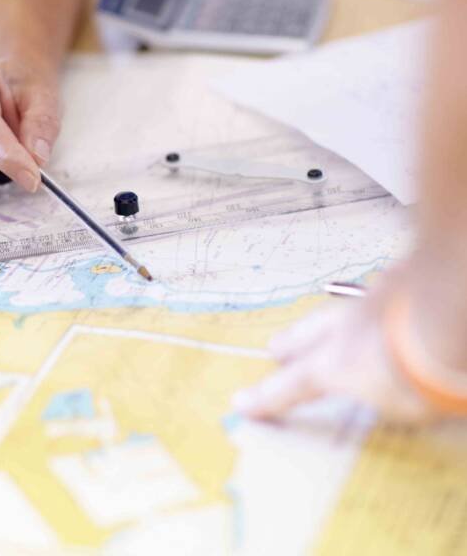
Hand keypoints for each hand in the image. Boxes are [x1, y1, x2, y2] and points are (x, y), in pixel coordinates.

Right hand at [232, 271, 438, 423]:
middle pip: (302, 335)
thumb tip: (388, 397)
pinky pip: (378, 289)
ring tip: (326, 322)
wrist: (448, 313)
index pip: (288, 388)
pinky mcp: (398, 279)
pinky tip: (385, 294)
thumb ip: (388, 402)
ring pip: (335, 310)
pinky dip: (377, 298)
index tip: (242, 403)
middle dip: (288, 345)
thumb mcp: (405, 408)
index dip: (264, 398)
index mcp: (332, 366)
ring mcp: (367, 300)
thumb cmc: (423, 369)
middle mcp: (341, 328)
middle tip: (276, 350)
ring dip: (328, 320)